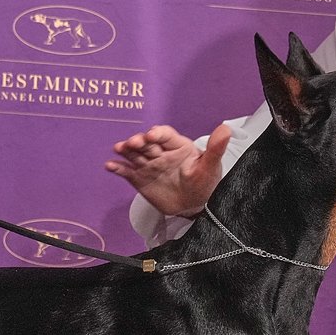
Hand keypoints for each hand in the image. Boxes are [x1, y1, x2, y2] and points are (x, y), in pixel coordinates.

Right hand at [105, 123, 231, 217]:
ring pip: (134, 154)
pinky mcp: (139, 178)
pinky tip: (109, 166)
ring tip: (118, 149)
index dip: (158, 133)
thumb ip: (216, 149)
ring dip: (126, 150)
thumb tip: (226, 129)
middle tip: (133, 143)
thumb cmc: (204, 182)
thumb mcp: (211, 166)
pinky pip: (126, 171)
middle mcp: (160, 152)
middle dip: (139, 141)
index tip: (152, 135)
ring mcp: (148, 165)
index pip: (165, 135)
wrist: (194, 205)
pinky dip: (118, 168)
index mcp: (177, 146)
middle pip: (146, 143)